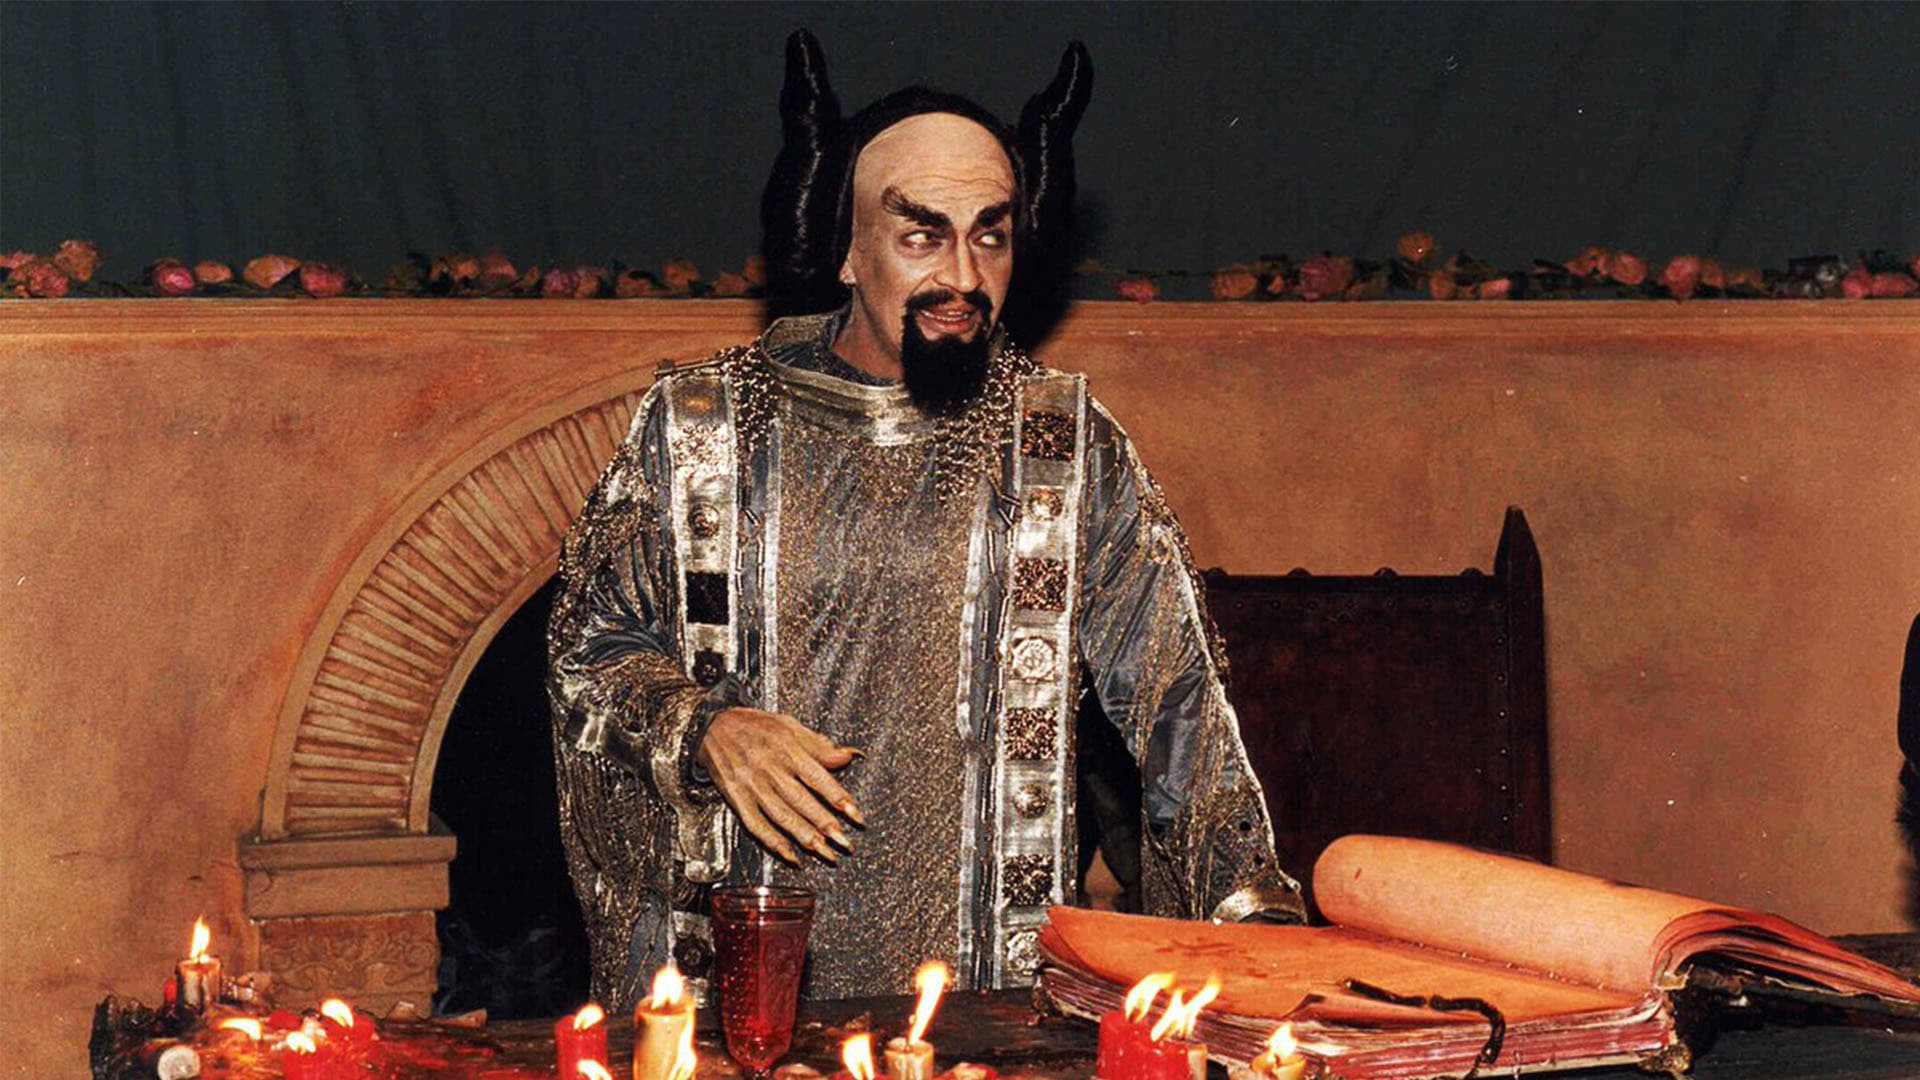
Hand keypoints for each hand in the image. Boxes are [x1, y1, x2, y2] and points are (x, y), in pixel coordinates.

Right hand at [696, 707, 863, 864]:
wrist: (712, 727)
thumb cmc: (755, 726)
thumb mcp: (790, 725)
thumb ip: (819, 746)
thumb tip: (848, 756)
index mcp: (787, 749)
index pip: (819, 779)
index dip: (839, 799)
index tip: (856, 816)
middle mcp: (770, 769)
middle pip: (802, 802)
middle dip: (825, 825)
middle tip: (845, 843)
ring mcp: (753, 786)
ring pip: (782, 817)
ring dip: (805, 837)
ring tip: (825, 853)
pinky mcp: (737, 799)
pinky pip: (757, 825)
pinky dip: (774, 843)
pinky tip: (791, 855)